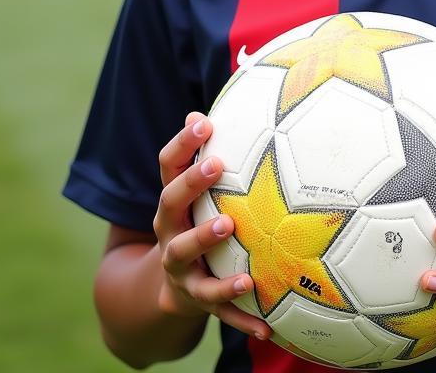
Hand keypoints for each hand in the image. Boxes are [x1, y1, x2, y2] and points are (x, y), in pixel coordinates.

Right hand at [153, 112, 271, 339]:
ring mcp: (180, 268)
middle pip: (169, 205)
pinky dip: (242, 317)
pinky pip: (219, 310)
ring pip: (186, 257)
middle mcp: (169, 233)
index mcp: (172, 203)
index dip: (182, 143)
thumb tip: (208, 110)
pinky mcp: (197, 300)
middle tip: (215, 166)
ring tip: (230, 227)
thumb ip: (203, 156)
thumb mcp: (195, 194)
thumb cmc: (196, 224)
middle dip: (190, 185)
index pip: (168, 167)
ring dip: (206, 241)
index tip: (203, 122)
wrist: (170, 292)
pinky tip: (267, 325)